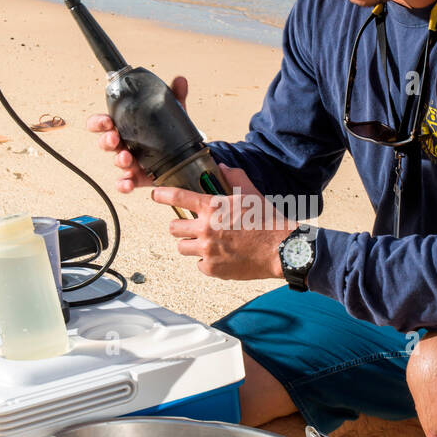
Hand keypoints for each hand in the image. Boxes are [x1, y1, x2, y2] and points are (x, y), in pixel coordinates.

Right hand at [86, 76, 188, 192]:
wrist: (185, 158)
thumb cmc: (169, 134)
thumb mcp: (171, 115)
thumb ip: (174, 97)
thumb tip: (180, 80)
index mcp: (127, 127)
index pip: (104, 123)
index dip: (99, 122)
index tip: (106, 121)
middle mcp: (125, 144)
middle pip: (106, 143)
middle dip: (106, 140)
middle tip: (114, 138)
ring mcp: (131, 162)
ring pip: (117, 162)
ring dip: (119, 160)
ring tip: (127, 158)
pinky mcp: (138, 178)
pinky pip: (126, 183)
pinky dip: (124, 185)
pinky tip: (128, 183)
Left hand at [152, 165, 292, 280]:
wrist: (282, 250)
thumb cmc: (268, 221)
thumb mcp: (251, 194)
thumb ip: (234, 177)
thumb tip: (222, 167)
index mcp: (213, 208)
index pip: (178, 198)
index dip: (162, 195)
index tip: (155, 194)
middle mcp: (206, 229)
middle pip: (173, 228)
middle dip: (180, 226)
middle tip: (192, 227)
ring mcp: (208, 250)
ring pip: (181, 247)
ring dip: (190, 244)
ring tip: (206, 243)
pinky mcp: (213, 269)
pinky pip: (198, 264)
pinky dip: (205, 261)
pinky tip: (219, 256)